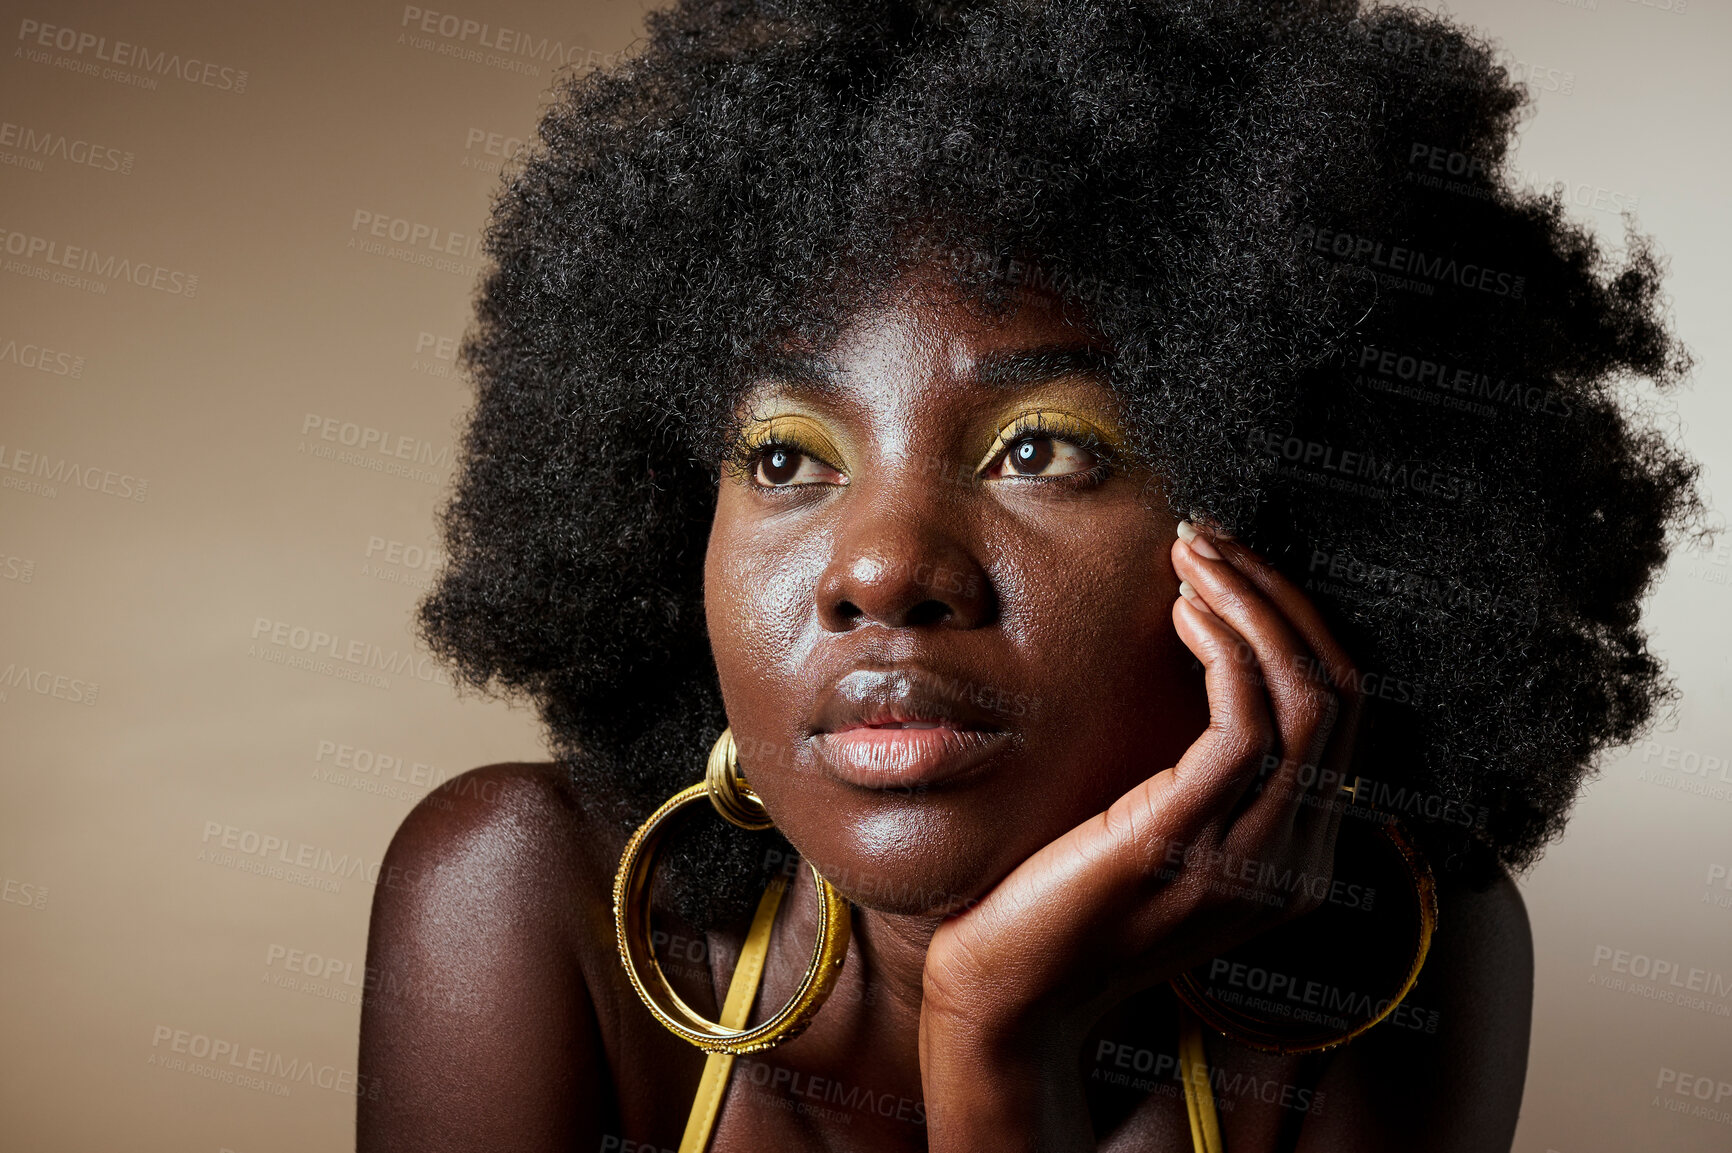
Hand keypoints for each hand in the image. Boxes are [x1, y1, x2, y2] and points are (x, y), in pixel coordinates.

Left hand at [917, 523, 1364, 1148]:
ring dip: (1254, 605)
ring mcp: (1252, 859)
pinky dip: (1225, 649)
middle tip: (1215, 540)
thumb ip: (1199, 771)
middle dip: (1282, 597)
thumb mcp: (1155, 827)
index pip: (1342, 714)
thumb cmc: (1063, 899)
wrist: (1010, 993)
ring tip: (1196, 557)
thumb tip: (1208, 658)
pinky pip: (1247, 726)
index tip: (1234, 567)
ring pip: (1308, 697)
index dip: (1298, 624)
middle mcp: (1295, 861)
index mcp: (1295, 855)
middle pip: (1342, 694)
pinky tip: (1180, 612)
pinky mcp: (1189, 844)